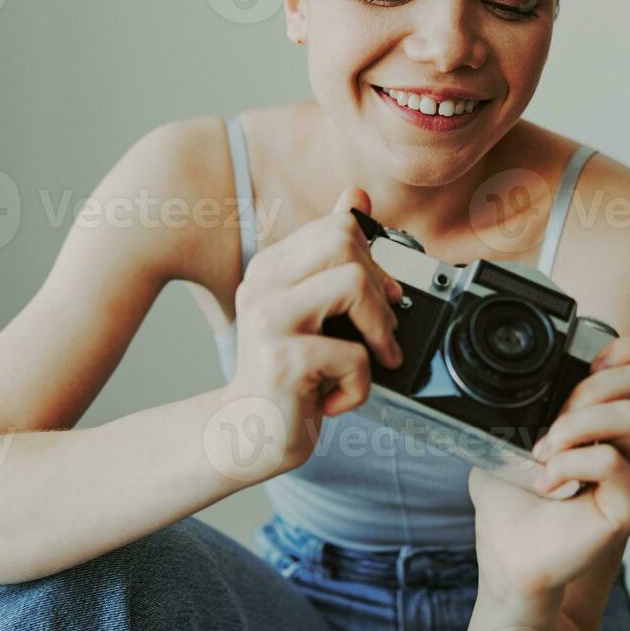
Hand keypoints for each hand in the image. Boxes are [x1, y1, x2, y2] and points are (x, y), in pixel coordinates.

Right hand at [222, 187, 404, 477]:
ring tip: (368, 361)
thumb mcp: (315, 308)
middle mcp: (262, 284)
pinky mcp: (282, 360)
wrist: (248, 434)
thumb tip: (357, 196)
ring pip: (352, 284)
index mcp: (271, 267)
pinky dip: (360, 385)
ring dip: (379, 333)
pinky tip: (336, 399)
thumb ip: (332, 255)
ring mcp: (267, 320)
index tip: (381, 301)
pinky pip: (354, 354)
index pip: (339, 227)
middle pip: (345, 242)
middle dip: (380, 290)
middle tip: (379, 333)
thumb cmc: (289, 375)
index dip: (375, 264)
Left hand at [467, 336, 629, 601]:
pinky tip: (548, 482)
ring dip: (574, 427)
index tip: (578, 371)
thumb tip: (511, 371)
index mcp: (609, 417)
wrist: (507, 552)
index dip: (621, 351)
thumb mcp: (506, 432)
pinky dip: (572, 464)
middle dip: (586, 390)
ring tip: (543, 454)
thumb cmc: (511, 497)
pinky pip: (613, 464)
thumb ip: (520, 398)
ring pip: (629, 417)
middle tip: (550, 425)